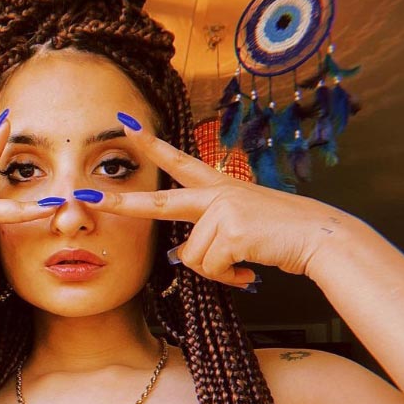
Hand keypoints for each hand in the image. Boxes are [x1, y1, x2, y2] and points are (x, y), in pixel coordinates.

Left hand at [84, 117, 360, 287]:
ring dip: (216, 272)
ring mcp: (222, 210)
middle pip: (159, 201)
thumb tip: (182, 257)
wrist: (319, 236)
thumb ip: (210, 235)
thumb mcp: (241, 229)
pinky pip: (209, 269)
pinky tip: (249, 270)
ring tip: (243, 264)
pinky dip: (228, 278)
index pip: (179, 161)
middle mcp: (216, 194)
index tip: (125, 125)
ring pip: (191, 258)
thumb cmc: (281, 236)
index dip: (152, 144)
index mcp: (219, 187)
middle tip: (84, 197)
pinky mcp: (229, 230)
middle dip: (120, 203)